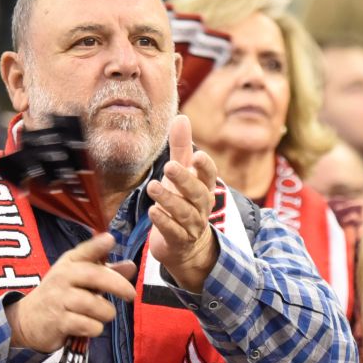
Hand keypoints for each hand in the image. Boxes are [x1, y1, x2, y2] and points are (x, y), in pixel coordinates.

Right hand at [4, 232, 138, 352]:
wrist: (27, 320)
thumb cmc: (61, 296)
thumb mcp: (80, 280)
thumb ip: (106, 273)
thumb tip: (131, 266)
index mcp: (69, 263)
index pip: (84, 251)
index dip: (98, 245)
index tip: (110, 239)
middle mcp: (62, 277)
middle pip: (95, 276)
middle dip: (118, 285)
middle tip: (131, 295)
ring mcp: (59, 299)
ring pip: (96, 305)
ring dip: (106, 313)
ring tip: (100, 315)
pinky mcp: (58, 321)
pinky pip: (89, 325)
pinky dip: (94, 328)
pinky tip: (88, 327)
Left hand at [147, 115, 221, 289]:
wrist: (186, 246)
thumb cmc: (183, 201)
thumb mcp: (181, 174)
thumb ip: (181, 148)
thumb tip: (181, 117)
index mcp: (204, 187)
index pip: (209, 175)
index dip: (205, 167)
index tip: (196, 156)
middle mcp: (201, 206)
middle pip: (197, 193)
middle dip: (184, 179)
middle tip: (169, 167)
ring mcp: (192, 225)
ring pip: (184, 212)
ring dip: (169, 199)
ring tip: (153, 187)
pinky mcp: (179, 241)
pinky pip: (174, 231)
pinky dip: (163, 222)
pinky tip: (152, 211)